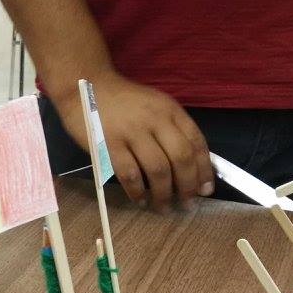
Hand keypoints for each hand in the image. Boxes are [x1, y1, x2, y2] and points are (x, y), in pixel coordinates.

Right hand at [52, 72, 213, 211]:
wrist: (87, 85)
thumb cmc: (123, 100)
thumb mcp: (155, 106)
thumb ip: (171, 129)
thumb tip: (188, 165)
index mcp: (171, 110)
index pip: (196, 142)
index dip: (204, 170)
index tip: (205, 189)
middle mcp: (155, 120)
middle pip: (180, 158)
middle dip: (187, 186)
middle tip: (186, 204)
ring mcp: (132, 132)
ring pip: (157, 169)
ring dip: (163, 193)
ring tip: (162, 207)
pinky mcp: (109, 144)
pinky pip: (129, 173)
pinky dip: (137, 191)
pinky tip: (139, 200)